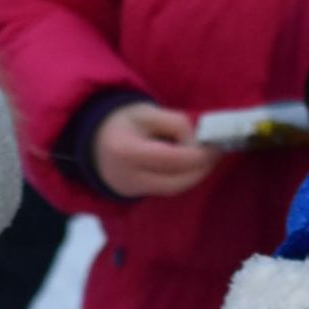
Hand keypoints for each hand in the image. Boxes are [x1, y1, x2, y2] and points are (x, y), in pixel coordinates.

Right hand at [94, 102, 217, 198]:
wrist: (92, 140)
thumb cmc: (122, 121)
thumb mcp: (148, 112)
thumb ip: (176, 124)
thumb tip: (198, 143)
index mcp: (126, 151)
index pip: (172, 160)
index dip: (199, 155)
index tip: (214, 146)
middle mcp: (127, 177)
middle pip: (176, 182)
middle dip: (200, 169)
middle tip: (215, 153)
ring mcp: (129, 190)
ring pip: (173, 189)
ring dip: (194, 175)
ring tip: (204, 158)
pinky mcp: (134, 195)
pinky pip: (165, 190)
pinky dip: (181, 178)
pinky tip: (187, 165)